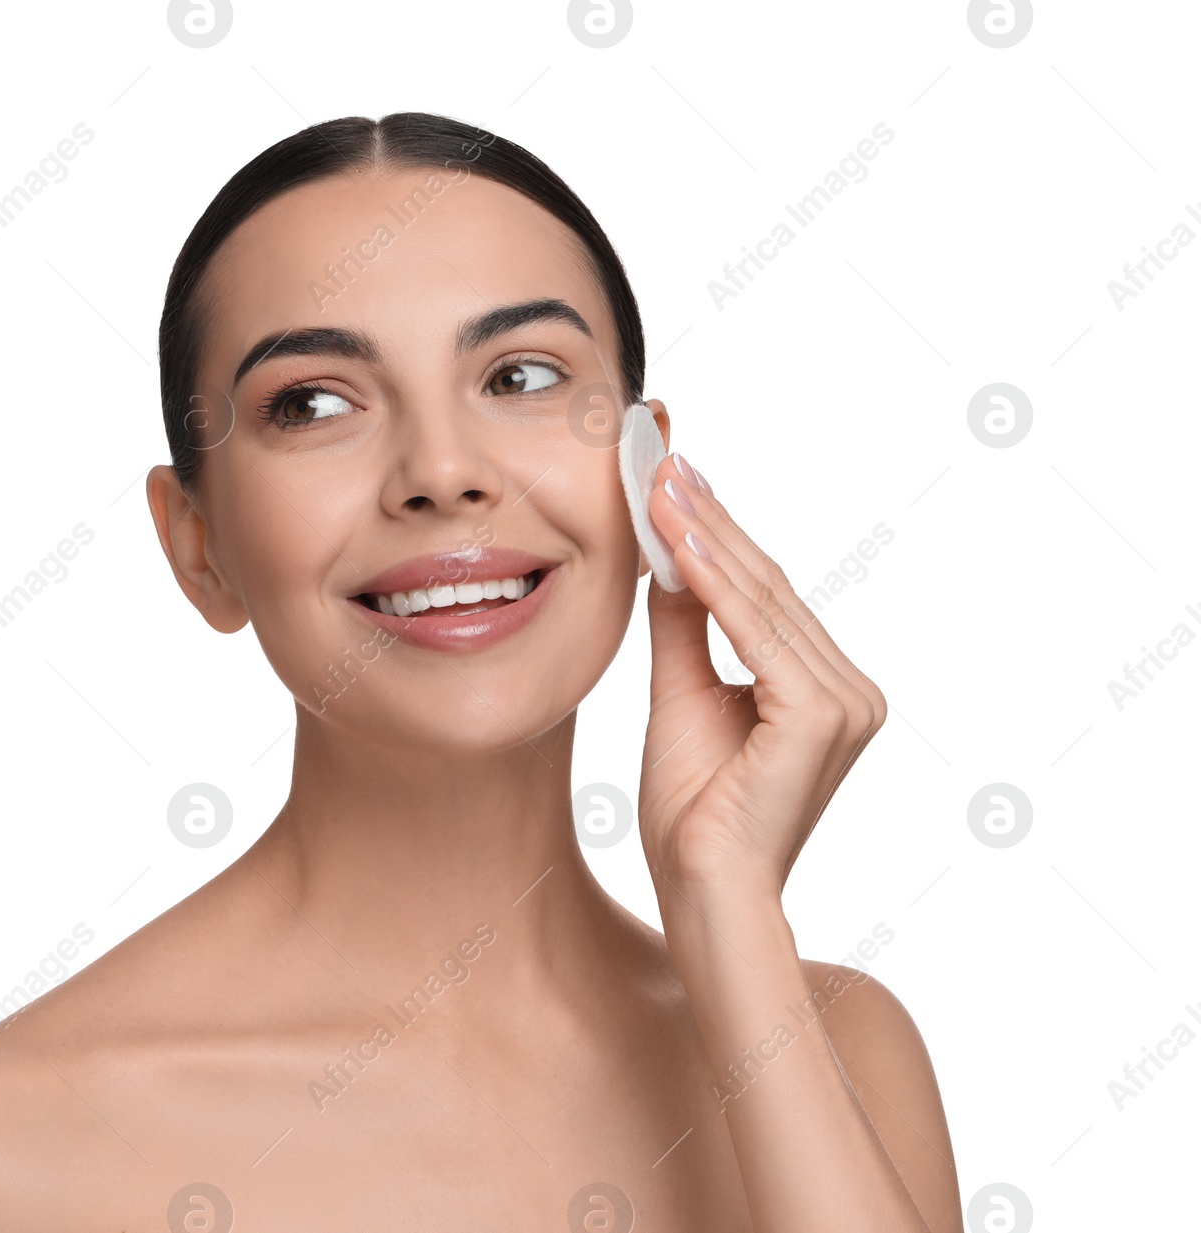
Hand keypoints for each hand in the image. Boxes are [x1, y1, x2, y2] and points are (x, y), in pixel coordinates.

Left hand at [633, 401, 886, 904]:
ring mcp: (846, 702)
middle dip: (708, 519)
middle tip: (661, 459)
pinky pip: (756, 630)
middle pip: (765, 585)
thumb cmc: (694, 812)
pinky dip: (714, 580)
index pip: (762, 594)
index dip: (716, 533)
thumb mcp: (682, 695)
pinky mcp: (822, 714)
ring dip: (705, 535)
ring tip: (658, 482)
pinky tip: (675, 536)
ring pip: (760, 597)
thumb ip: (686, 628)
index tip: (672, 479)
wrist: (701, 890)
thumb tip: (672, 560)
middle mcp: (850, 690)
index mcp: (824, 689)